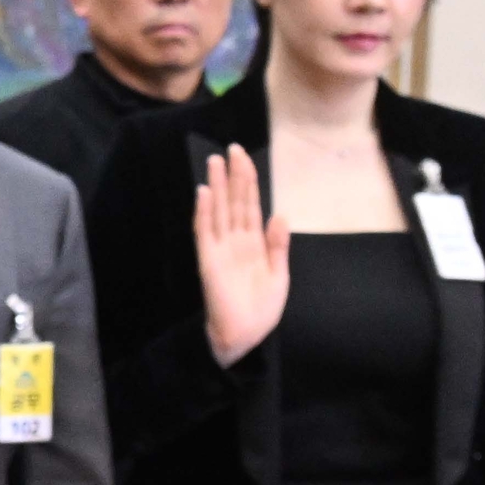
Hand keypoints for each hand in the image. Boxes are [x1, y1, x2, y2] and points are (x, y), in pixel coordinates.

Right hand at [194, 148, 292, 366]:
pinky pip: (204, 232)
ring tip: (214, 162)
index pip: (250, 205)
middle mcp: (236, 240)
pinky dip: (204, 213)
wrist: (246, 336)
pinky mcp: (208, 260)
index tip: (245, 158)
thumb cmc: (261, 309)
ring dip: (216, 187)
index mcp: (254, 243)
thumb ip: (278, 246)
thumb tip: (279, 215)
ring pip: (219, 211)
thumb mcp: (279, 275)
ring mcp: (220, 249)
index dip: (248, 181)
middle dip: (233, 176)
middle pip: (234, 202)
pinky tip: (204, 194)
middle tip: (231, 149)